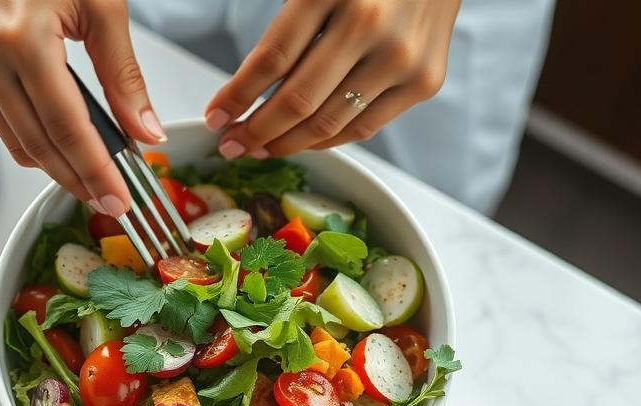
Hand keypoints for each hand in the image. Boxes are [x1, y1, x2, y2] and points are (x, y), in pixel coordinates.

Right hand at [0, 0, 165, 216]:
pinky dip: (33, 138)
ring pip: (15, 140)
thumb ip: (123, 74)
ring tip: (93, 180)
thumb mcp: (100, 4)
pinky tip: (62, 146)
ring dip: (56, 166)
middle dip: (78, 179)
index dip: (96, 169)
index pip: (66, 127)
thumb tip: (144, 129)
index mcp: (21, 39)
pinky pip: (0, 119)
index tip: (119, 197)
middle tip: (110, 201)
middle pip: (38, 145)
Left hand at [204, 0, 458, 157]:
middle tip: (232, 143)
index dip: (237, 95)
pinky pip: (362, 128)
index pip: (272, 58)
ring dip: (286, 143)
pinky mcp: (424, 81)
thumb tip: (246, 92)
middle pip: (298, 100)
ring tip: (260, 146)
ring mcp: (401, 57)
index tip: (216, 116)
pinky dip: (326, 140)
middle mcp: (370, 24)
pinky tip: (301, 140)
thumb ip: (286, 30)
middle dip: (256, 130)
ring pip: (328, 123)